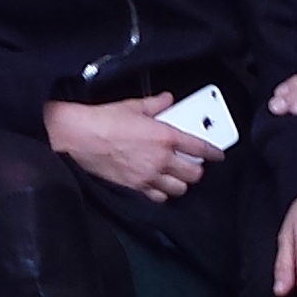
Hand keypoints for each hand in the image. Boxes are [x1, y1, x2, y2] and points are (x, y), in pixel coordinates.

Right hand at [44, 93, 219, 201]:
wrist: (79, 137)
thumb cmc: (102, 121)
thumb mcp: (133, 106)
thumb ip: (155, 104)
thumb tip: (165, 100)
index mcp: (165, 136)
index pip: (200, 147)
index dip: (213, 152)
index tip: (217, 155)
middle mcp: (161, 159)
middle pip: (193, 173)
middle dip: (196, 170)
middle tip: (193, 164)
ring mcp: (148, 176)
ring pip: (179, 189)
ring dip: (181, 183)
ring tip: (177, 176)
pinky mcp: (135, 187)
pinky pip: (158, 197)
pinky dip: (162, 193)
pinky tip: (159, 186)